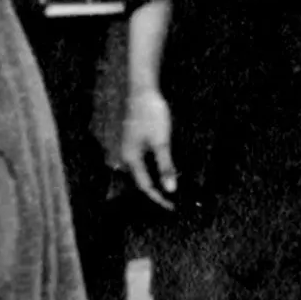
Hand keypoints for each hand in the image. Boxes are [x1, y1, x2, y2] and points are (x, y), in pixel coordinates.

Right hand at [120, 90, 176, 209]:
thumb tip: (170, 189)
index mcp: (131, 158)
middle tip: (172, 203)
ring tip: (169, 189)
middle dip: (156, 193)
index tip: (173, 208)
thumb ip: (165, 166)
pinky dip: (154, 169)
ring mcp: (130, 147)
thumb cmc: (150, 115)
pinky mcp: (135, 140)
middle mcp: (127, 154)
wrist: (143, 91)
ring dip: (155, 181)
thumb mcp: (161, 142)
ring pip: (142, 171)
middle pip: (141, 181)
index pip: (145, 186)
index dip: (159, 199)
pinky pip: (144, 161)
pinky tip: (163, 169)